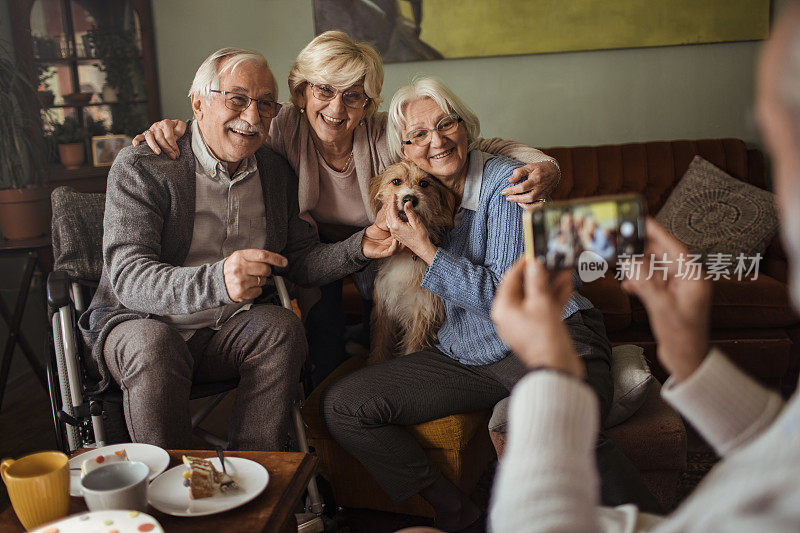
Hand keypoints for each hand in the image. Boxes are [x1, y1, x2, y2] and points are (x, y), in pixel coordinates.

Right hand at [131, 119, 186, 158]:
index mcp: (166, 123)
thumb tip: (175, 136)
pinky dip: (136, 140)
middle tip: (173, 157)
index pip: (169, 136)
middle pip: (160, 138)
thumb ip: (180, 129)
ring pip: (150, 137)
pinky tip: (136, 145)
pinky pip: (139, 136)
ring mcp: (150, 130)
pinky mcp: (145, 134)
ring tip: (158, 153)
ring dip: (154, 146)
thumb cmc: (177, 128)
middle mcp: (157, 126)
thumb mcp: (181, 126)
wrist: (172, 125)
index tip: (177, 154)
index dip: (174, 146)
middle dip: (167, 149)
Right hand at [223, 249, 287, 301]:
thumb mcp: (240, 257)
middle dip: (266, 271)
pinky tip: (248, 286)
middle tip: (259, 272)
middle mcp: (240, 268)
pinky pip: (258, 291)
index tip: (284, 262)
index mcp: (240, 256)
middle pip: (265, 269)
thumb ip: (255, 256)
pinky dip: (256, 289)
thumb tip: (276, 260)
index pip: (262, 255)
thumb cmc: (232, 268)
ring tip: (250, 279)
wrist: (217, 281)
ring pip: (263, 281)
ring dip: (260, 280)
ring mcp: (240, 281)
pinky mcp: (241, 292)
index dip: (276, 258)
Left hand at [385, 194, 437, 263]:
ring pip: (388, 219)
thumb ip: (410, 212)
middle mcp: (393, 229)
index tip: (394, 195)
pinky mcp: (396, 235)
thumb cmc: (420, 237)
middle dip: (390, 205)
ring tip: (393, 204)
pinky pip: (390, 224)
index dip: (392, 201)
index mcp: (396, 225)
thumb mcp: (416, 222)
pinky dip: (391, 216)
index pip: (392, 210)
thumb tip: (407, 203)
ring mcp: (394, 233)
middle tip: (393, 198)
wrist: (421, 248)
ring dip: (390, 211)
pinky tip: (396, 214)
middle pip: (388, 214)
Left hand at [491, 258, 584, 376]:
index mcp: (504, 308)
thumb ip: (537, 281)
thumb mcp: (541, 303)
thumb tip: (534, 264)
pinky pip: (544, 308)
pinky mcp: (538, 330)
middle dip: (542, 273)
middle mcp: (511, 315)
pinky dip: (555, 297)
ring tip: (565, 269)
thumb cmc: (545, 337)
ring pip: (537, 297)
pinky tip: (568, 285)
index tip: (535, 250)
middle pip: (525, 287)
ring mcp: (525, 323)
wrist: (558, 369)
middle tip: (554, 259)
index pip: (511, 278)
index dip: (524, 264)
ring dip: (551, 283)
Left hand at [501, 161, 558, 207]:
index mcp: (536, 179)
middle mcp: (540, 188)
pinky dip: (529, 207)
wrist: (554, 171)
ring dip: (521, 203)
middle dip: (516, 198)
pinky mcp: (544, 198)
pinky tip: (521, 203)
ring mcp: (543, 194)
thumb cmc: (539, 169)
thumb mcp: (529, 166)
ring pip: (532, 202)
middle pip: (527, 197)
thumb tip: (510, 180)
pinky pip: (537, 206)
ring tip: (512, 199)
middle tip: (507, 197)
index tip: (503, 191)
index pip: (522, 187)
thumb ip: (519, 172)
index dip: (512, 190)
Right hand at [620, 218, 711, 381]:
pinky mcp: (670, 297)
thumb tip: (631, 261)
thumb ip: (646, 282)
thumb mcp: (660, 307)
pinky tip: (627, 283)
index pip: (674, 247)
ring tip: (620, 259)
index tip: (642, 219)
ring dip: (638, 265)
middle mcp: (688, 279)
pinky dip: (640, 280)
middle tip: (622, 237)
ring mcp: (679, 289)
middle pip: (662, 255)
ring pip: (655, 268)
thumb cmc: (681, 337)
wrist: (687, 360)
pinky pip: (653, 281)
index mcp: (694, 278)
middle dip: (642, 248)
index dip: (657, 232)